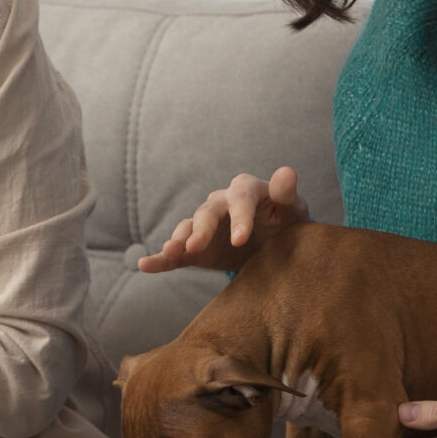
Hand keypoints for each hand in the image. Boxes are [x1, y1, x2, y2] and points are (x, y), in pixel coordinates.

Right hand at [136, 167, 307, 273]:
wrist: (275, 244)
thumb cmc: (286, 222)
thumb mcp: (292, 209)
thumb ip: (286, 193)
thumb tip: (287, 172)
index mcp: (244, 191)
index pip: (240, 198)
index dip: (239, 217)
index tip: (241, 238)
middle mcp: (220, 204)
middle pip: (207, 212)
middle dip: (202, 229)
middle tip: (197, 246)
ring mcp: (205, 226)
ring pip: (188, 229)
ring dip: (179, 240)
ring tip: (171, 250)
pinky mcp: (196, 249)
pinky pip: (176, 253)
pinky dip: (160, 259)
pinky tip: (144, 265)